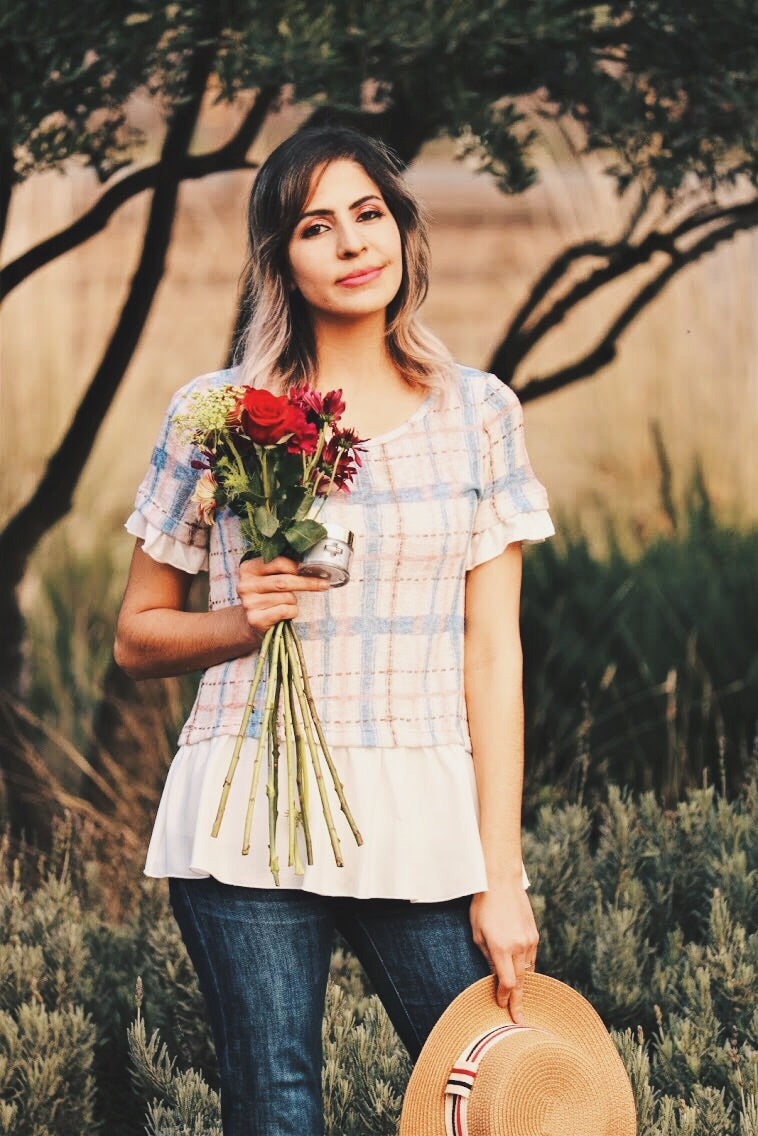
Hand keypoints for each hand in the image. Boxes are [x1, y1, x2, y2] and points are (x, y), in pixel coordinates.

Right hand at [237, 556, 329, 635]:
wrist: (253, 622)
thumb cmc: (267, 596)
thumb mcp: (270, 577)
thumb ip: (283, 568)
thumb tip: (310, 562)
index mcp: (248, 568)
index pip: (278, 562)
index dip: (296, 566)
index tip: (310, 569)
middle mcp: (245, 585)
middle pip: (284, 581)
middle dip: (307, 583)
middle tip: (323, 584)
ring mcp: (249, 603)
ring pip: (287, 597)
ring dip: (294, 601)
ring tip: (287, 604)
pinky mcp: (255, 619)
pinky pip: (285, 611)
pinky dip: (292, 612)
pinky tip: (285, 613)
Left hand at [469, 880, 538, 1023]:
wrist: (500, 882)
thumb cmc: (483, 907)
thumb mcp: (477, 934)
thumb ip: (488, 957)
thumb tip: (495, 975)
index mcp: (502, 949)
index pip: (507, 983)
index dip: (504, 998)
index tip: (502, 1006)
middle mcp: (519, 947)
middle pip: (522, 983)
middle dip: (518, 1001)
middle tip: (520, 1020)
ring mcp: (529, 940)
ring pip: (528, 970)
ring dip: (522, 982)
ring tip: (516, 994)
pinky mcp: (534, 934)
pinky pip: (531, 957)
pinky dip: (525, 966)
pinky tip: (519, 968)